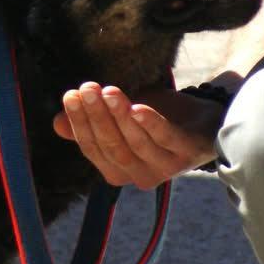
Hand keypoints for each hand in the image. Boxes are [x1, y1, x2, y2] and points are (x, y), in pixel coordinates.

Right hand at [52, 82, 227, 188]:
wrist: (207, 121)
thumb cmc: (159, 120)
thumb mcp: (121, 120)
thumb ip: (92, 124)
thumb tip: (56, 123)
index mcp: (118, 171)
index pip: (92, 148)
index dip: (80, 123)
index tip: (71, 95)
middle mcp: (140, 175)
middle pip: (112, 146)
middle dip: (97, 116)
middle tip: (87, 88)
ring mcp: (166, 166)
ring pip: (135, 143)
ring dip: (119, 116)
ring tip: (109, 91)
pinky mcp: (188, 152)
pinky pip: (166, 139)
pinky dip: (151, 124)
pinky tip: (138, 107)